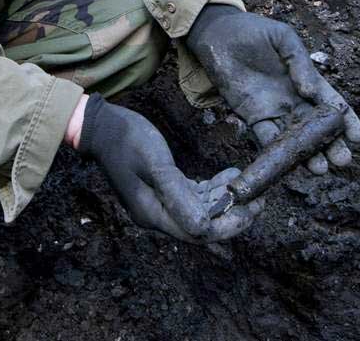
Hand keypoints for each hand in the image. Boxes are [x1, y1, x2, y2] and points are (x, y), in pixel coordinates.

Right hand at [76, 93, 263, 240]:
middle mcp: (156, 214)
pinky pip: (192, 196)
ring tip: (247, 184)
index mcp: (153, 213)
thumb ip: (179, 194)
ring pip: (199, 209)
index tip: (253, 211)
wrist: (101, 126)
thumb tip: (205, 228)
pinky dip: (211, 188)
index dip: (229, 225)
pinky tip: (228, 176)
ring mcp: (157, 202)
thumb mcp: (156, 163)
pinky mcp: (160, 188)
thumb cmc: (127, 140)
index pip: (199, 232)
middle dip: (232, 213)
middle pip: (202, 224)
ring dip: (223, 199)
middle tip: (259, 199)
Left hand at [186, 5, 359, 174]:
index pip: (331, 103)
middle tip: (342, 160)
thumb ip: (300, 62)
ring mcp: (274, 109)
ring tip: (320, 168)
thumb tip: (311, 92)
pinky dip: (277, 151)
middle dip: (331, 144)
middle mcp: (293, 99)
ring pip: (295, 138)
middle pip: (317, 127)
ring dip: (307, 154)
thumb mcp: (283, 38)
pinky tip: (287, 163)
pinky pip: (267, 138)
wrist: (218, 34)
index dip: (346, 120)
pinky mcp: (252, 116)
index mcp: (306, 79)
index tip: (358, 136)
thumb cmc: (254, 31)